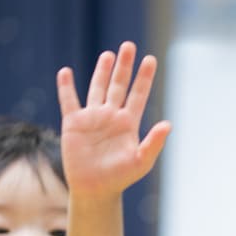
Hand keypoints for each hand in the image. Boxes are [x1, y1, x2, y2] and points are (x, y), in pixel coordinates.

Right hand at [57, 41, 171, 202]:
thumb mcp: (142, 161)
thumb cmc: (120, 177)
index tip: (151, 59)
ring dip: (102, 71)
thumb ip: (154, 142)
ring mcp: (92, 118)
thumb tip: (169, 124)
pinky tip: (66, 72)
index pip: (138, 94)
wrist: (95, 189)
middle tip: (129, 46)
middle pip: (118, 85)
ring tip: (108, 54)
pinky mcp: (73, 123)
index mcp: (128, 123)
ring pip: (97, 88)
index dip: (144, 77)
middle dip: (124, 66)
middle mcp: (111, 116)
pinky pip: (69, 101)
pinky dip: (66, 87)